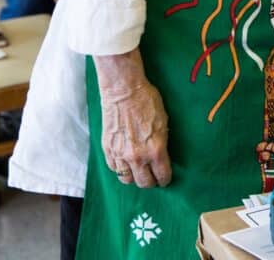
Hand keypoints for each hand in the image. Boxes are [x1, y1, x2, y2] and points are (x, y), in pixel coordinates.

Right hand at [96, 52, 171, 187]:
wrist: (123, 91)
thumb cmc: (147, 101)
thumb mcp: (164, 121)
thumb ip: (162, 142)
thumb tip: (162, 155)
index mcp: (155, 149)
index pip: (162, 176)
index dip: (165, 179)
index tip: (165, 179)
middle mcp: (137, 157)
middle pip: (144, 183)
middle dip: (151, 182)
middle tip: (153, 178)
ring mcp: (120, 155)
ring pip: (127, 180)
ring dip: (134, 177)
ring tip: (139, 171)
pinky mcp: (108, 150)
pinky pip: (115, 169)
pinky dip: (121, 169)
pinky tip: (126, 163)